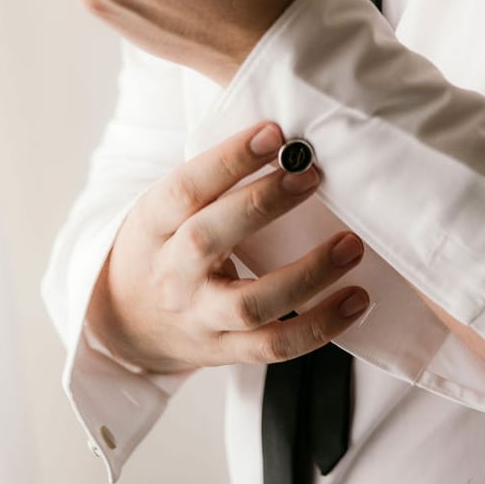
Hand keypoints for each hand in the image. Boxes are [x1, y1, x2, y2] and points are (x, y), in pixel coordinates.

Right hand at [86, 123, 368, 372]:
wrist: (129, 320)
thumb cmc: (163, 245)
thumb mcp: (167, 206)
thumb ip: (212, 180)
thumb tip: (281, 139)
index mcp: (153, 223)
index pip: (186, 188)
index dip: (228, 159)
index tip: (273, 133)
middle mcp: (171, 272)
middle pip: (210, 240)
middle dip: (263, 204)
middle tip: (311, 175)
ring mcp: (198, 316)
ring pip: (250, 303)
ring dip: (307, 273)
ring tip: (350, 244)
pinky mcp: (225, 350)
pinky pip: (275, 346)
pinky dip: (320, 326)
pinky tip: (355, 299)